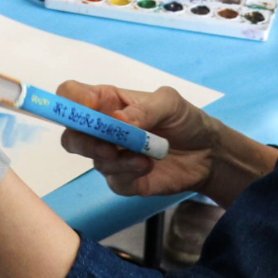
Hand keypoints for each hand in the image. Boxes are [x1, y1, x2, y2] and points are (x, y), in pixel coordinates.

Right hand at [54, 82, 221, 198]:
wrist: (207, 154)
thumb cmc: (185, 120)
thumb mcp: (170, 103)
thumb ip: (144, 110)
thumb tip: (116, 120)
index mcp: (107, 101)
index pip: (71, 96)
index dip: (69, 102)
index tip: (88, 109)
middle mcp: (103, 130)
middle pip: (71, 136)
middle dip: (85, 141)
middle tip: (108, 145)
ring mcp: (111, 157)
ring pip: (94, 160)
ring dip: (118, 159)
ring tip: (145, 155)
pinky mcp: (123, 180)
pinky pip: (114, 181)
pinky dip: (129, 173)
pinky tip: (147, 166)